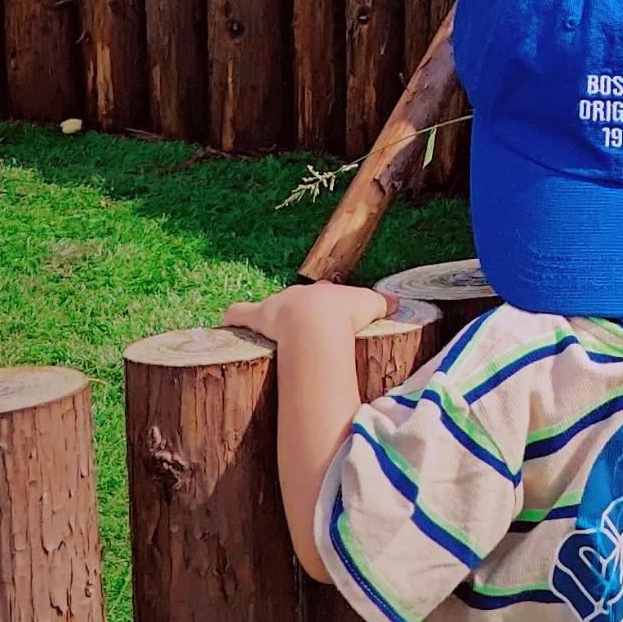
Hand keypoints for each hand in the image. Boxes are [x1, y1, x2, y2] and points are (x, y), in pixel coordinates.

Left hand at [224, 282, 394, 351]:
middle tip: (300, 329)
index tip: (329, 314)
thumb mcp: (372, 306)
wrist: (318, 321)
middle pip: (295, 299)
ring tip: (265, 330)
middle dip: (296, 310)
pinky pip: (238, 314)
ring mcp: (275, 305)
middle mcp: (298, 294)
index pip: (323, 292)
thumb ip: (385, 303)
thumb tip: (398, 301)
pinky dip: (231, 318)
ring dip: (264, 317)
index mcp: (323, 291)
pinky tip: (223, 323)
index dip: (326, 304)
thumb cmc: (346, 314)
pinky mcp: (257, 317)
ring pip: (265, 307)